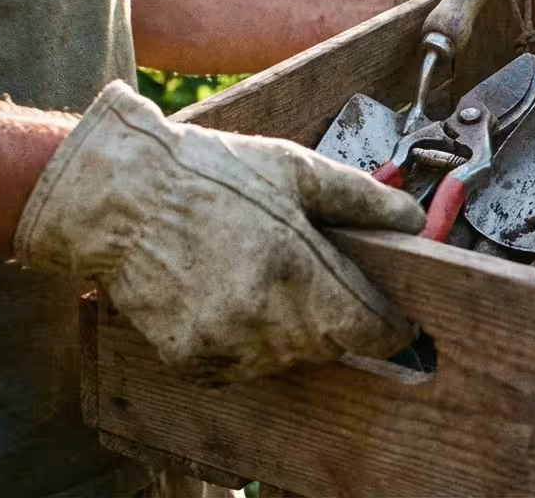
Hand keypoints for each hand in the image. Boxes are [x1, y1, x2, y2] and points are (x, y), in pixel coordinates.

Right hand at [14, 80, 424, 385]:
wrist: (118, 198)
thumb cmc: (212, 174)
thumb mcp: (297, 170)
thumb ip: (363, 200)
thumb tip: (415, 220)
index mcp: (295, 267)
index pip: (370, 331)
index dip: (391, 327)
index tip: (397, 319)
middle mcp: (261, 316)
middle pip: (333, 345)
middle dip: (340, 318)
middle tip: (318, 277)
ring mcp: (223, 343)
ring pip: (291, 359)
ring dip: (296, 331)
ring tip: (268, 278)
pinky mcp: (192, 360)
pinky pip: (246, 365)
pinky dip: (252, 342)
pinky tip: (233, 297)